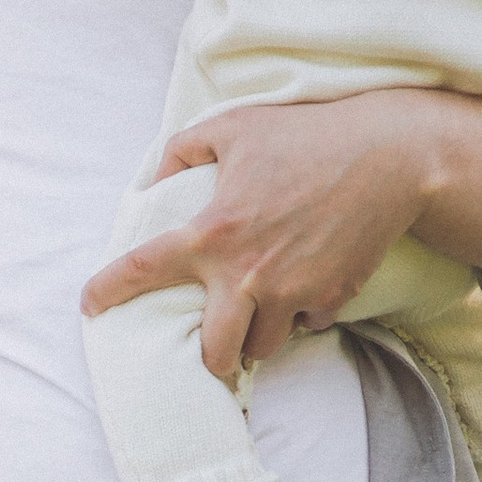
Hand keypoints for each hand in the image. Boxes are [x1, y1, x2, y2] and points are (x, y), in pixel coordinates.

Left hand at [81, 91, 446, 377]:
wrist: (393, 155)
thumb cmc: (308, 135)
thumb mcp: (236, 125)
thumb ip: (183, 149)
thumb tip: (154, 181)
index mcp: (213, 232)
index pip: (142, 270)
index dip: (107, 291)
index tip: (89, 307)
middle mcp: (246, 273)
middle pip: (215, 351)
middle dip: (211, 356)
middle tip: (213, 346)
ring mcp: (290, 292)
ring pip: (261, 346)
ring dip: (256, 335)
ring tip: (261, 312)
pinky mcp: (330, 298)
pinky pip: (306, 325)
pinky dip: (302, 314)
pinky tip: (306, 288)